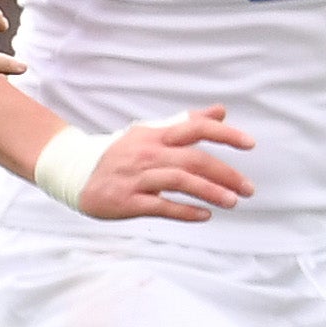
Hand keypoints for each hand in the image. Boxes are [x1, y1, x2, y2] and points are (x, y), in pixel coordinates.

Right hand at [80, 107, 253, 222]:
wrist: (75, 171)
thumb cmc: (121, 153)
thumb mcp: (151, 132)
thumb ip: (187, 122)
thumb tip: (221, 111)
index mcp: (156, 135)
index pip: (195, 128)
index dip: (225, 134)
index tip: (250, 144)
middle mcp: (148, 153)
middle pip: (193, 159)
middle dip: (225, 173)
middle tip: (249, 188)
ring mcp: (137, 177)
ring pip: (180, 182)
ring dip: (210, 192)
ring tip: (233, 202)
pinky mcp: (128, 201)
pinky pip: (161, 206)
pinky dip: (185, 211)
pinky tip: (205, 215)